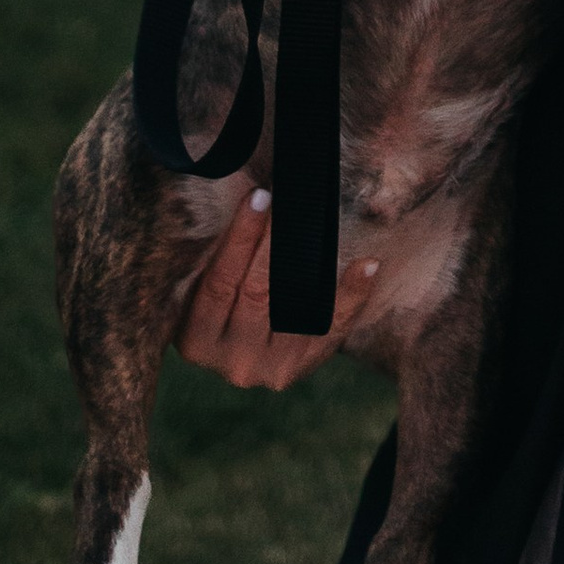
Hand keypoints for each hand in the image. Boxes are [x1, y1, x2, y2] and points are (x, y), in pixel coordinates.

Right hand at [175, 190, 377, 389]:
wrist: (238, 355)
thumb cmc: (217, 307)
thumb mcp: (199, 290)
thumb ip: (213, 257)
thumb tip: (250, 194)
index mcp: (196, 340)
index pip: (219, 282)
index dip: (239, 238)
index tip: (258, 196)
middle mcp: (233, 362)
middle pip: (257, 295)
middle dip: (274, 243)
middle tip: (292, 198)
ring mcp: (271, 370)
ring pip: (294, 310)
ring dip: (309, 262)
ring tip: (319, 220)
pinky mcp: (304, 367)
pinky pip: (332, 328)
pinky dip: (352, 296)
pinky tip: (367, 265)